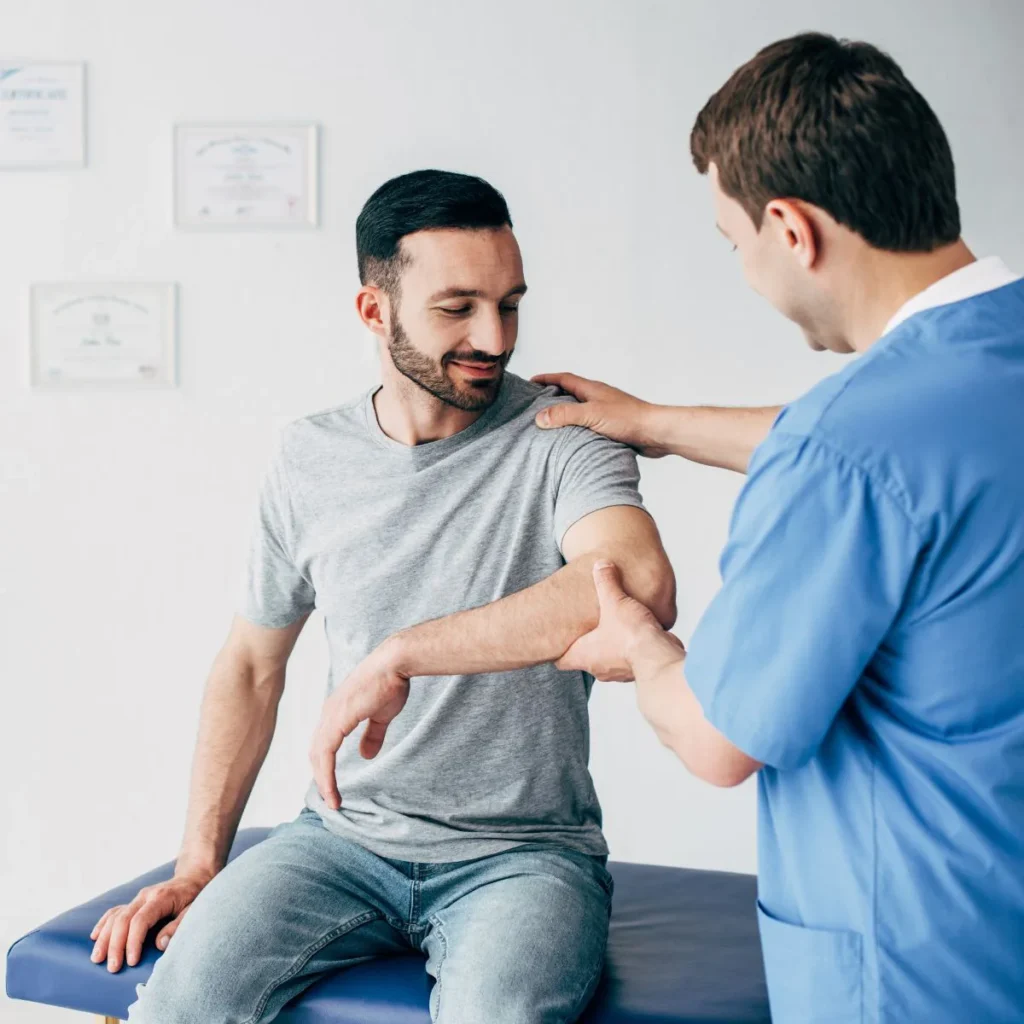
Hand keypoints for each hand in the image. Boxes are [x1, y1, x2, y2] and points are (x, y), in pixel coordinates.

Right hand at [89, 870, 209, 971]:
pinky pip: (115, 911)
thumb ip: (178, 926)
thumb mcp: (195, 910)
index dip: (133, 942)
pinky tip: (94, 936)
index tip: (131, 962)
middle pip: (123, 920)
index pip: (140, 920)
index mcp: (161, 898)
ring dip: (104, 937)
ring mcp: (139, 897)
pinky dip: (103, 924)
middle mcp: (146, 896)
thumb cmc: (197, 896)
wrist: (194, 877)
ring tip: (97, 959)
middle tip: (112, 967)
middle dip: (115, 945)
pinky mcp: (135, 901)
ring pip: (115, 916)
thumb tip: (160, 943)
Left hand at [310, 638, 410, 810]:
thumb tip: (365, 755)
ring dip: (322, 780)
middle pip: (315, 752)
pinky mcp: (338, 719)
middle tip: (330, 798)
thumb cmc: (390, 683)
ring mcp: (331, 715)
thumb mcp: (381, 714)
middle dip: (321, 777)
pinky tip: (331, 786)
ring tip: (331, 800)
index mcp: (336, 711)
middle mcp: (329, 713)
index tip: (332, 786)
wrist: (395, 663)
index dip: (325, 766)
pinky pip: (325, 752)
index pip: (323, 744)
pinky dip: (326, 772)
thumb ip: (372, 735)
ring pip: (317, 755)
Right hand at [532, 372, 668, 456]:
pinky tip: (573, 439)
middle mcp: (598, 397)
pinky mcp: (612, 426)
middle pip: (570, 392)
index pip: (564, 378)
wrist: (656, 433)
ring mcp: (606, 411)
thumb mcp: (591, 415)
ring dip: (566, 413)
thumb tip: (540, 417)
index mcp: (592, 389)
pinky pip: (589, 424)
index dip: (546, 379)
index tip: (531, 382)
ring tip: (550, 424)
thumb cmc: (629, 419)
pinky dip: (578, 428)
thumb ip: (565, 415)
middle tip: (536, 403)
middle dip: (552, 395)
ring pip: (580, 409)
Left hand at [556, 561, 684, 680]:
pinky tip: (632, 634)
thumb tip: (601, 565)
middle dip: (585, 643)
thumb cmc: (630, 635)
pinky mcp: (635, 669)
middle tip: (585, 626)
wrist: (659, 656)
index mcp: (583, 655)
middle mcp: (598, 667)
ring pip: (606, 660)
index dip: (557, 650)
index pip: (560, 660)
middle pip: (583, 658)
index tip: (559, 637)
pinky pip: (626, 659)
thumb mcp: (613, 601)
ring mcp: (617, 671)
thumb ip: (606, 582)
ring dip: (608, 646)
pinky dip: (627, 649)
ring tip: (611, 627)